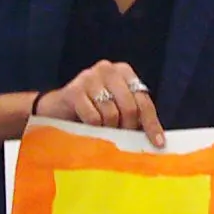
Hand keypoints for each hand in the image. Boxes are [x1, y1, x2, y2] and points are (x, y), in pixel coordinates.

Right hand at [35, 59, 164, 146]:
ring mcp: (90, 77)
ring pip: (111, 114)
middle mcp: (108, 69)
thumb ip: (134, 115)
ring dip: (108, 128)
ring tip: (102, 130)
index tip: (158, 144)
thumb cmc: (91, 110)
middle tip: (121, 138)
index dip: (152, 124)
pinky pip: (93, 118)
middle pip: (130, 107)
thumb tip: (156, 139)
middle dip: (128, 128)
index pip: (144, 101)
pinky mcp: (74, 90)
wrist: (55, 108)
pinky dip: (93, 128)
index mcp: (124, 71)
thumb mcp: (116, 108)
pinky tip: (87, 126)